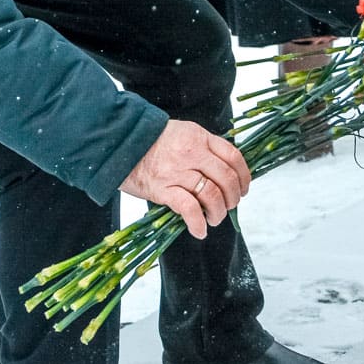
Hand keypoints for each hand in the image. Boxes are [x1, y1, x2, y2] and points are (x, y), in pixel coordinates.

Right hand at [119, 119, 250, 239]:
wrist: (119, 143)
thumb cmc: (150, 141)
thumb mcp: (181, 133)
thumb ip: (202, 147)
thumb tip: (224, 170)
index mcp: (198, 137)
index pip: (233, 156)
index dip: (244, 176)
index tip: (244, 188)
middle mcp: (191, 153)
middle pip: (227, 178)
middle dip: (234, 197)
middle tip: (229, 206)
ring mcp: (177, 171)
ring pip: (212, 195)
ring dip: (219, 212)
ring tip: (214, 219)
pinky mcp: (163, 188)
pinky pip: (189, 209)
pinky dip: (198, 223)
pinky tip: (199, 230)